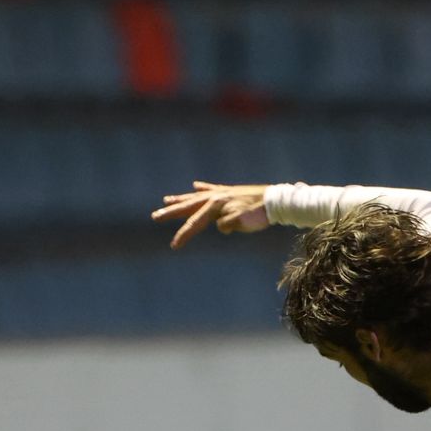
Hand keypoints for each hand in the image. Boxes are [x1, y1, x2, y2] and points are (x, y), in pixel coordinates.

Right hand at [151, 182, 271, 247]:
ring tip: (166, 199)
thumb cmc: (259, 214)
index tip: (174, 245)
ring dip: (181, 199)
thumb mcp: (242, 223)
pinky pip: (212, 189)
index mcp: (215, 206)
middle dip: (171, 212)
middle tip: (154, 216)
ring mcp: (221, 193)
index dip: (183, 235)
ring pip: (195, 197)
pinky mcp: (229, 192)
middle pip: (188, 207)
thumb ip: (228, 224)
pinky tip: (196, 185)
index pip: (195, 223)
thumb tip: (220, 226)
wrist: (275, 200)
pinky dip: (203, 188)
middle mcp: (214, 198)